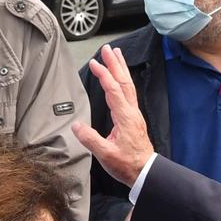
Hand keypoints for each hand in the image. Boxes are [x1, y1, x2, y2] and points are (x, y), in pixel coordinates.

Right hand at [71, 45, 154, 185]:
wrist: (144, 171)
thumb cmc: (127, 164)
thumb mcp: (105, 154)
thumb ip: (90, 139)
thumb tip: (76, 126)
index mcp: (125, 117)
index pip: (113, 90)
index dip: (104, 75)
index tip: (95, 63)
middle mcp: (131, 112)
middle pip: (123, 82)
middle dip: (115, 64)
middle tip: (108, 49)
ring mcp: (134, 114)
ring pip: (128, 85)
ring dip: (121, 69)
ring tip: (116, 55)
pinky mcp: (133, 118)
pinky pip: (129, 92)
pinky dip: (123, 80)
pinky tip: (121, 78)